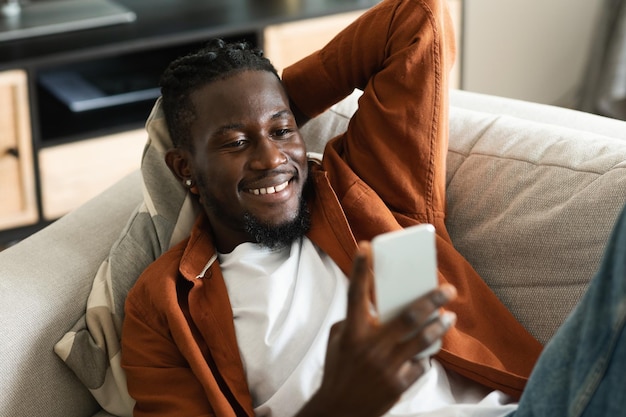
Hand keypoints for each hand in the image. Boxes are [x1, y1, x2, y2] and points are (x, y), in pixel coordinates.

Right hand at [297, 241, 456, 416]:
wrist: (339, 410)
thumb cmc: (338, 370)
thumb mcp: (338, 340)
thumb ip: (355, 320)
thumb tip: (379, 304)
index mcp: (352, 331)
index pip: (355, 294)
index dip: (359, 269)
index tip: (367, 247)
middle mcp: (370, 346)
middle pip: (408, 316)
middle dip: (431, 299)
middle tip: (447, 289)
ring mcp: (387, 366)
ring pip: (423, 340)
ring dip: (440, 326)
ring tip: (449, 317)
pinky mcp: (398, 384)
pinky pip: (420, 363)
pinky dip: (426, 355)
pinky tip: (431, 348)